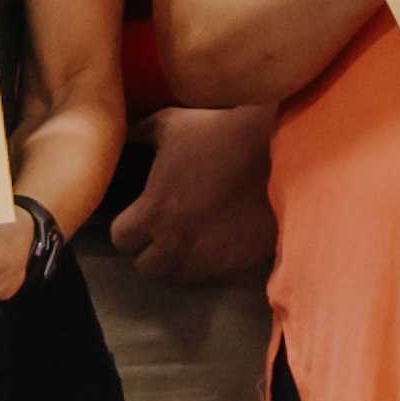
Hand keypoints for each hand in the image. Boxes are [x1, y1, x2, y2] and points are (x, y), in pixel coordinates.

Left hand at [105, 105, 276, 288]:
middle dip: (149, 250)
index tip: (137, 218)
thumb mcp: (171, 124)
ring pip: (177, 276)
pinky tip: (214, 241)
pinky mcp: (235, 263)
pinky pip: (210, 275)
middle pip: (146, 267)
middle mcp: (175, 243)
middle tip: (161, 232)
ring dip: (177, 261)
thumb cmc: (219, 134)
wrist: (278, 153)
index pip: (121, 240)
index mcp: (154, 212)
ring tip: (187, 239)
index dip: (126, 228)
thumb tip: (125, 137)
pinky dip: (206, 262)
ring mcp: (207, 258)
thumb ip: (140, 134)